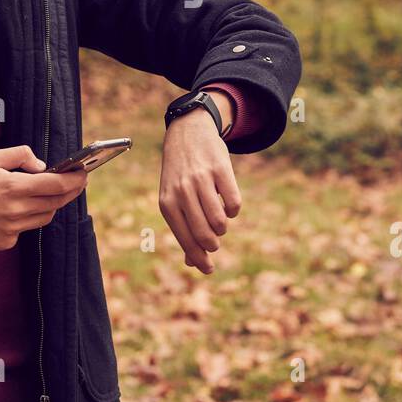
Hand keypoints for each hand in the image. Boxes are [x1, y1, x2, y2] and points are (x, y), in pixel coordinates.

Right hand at [0, 145, 87, 249]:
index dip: (74, 180)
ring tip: (51, 194)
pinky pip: (26, 229)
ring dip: (51, 205)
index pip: (56, 185)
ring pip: (44, 218)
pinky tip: (18, 210)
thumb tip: (42, 166)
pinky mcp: (5, 242)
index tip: (84, 174)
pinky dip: (28, 218)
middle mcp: (16, 210)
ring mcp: (12, 229)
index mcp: (14, 187)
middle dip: (70, 192)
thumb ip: (20, 155)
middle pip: (56, 203)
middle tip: (78, 183)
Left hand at [159, 108, 239, 274]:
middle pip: (204, 234)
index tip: (209, 269)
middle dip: (212, 245)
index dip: (199, 259)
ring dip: (222, 227)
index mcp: (167, 203)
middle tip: (214, 243)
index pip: (186, 239)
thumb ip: (183, 228)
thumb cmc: (180, 174)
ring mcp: (201, 179)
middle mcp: (182, 192)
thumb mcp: (173, 198)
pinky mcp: (220, 169)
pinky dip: (233, 210)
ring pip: (220, 221)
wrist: (187, 132)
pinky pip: (234, 203)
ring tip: (218, 220)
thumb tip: (193, 263)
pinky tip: (227, 204)